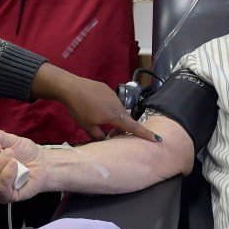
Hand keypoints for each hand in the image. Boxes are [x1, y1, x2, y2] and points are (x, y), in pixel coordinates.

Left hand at [30, 64, 160, 142]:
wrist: (71, 87)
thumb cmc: (79, 109)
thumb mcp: (88, 126)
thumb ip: (99, 136)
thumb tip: (106, 141)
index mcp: (115, 116)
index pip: (133, 127)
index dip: (146, 134)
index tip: (158, 138)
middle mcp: (118, 105)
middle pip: (126, 120)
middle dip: (124, 129)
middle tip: (112, 136)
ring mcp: (113, 95)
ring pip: (119, 110)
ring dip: (116, 118)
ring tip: (102, 122)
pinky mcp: (107, 89)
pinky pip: (112, 102)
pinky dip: (110, 109)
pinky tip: (96, 108)